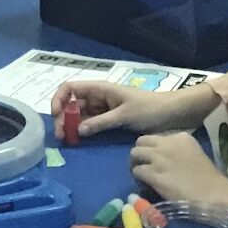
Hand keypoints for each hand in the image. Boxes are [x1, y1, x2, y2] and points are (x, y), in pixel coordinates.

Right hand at [51, 81, 175, 138]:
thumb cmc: (149, 109)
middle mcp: (97, 97)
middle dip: (63, 117)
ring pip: (78, 115)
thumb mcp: (124, 115)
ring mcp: (102, 109)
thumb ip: (100, 122)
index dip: (59, 98)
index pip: (70, 88)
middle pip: (71, 104)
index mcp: (100, 88)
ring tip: (68, 140)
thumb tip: (78, 131)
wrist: (172, 114)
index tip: (56, 115)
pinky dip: (81, 131)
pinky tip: (78, 140)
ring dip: (71, 126)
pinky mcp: (108, 120)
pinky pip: (89, 124)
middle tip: (62, 136)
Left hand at [130, 132, 227, 207]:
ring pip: (135, 153)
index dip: (152, 148)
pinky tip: (145, 184)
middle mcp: (167, 144)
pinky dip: (138, 178)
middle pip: (141, 141)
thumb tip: (160, 155)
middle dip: (140, 153)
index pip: (155, 137)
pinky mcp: (155, 175)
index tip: (155, 158)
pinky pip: (137, 171)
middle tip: (143, 164)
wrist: (215, 193)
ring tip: (141, 174)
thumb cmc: (207, 177)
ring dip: (135, 164)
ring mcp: (160, 159)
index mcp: (180, 137)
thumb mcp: (193, 152)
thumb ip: (177, 149)